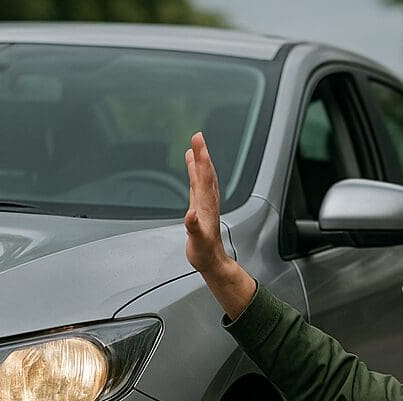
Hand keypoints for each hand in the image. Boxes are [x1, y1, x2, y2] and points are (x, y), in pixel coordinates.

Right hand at [184, 131, 255, 319]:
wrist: (212, 261)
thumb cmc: (204, 252)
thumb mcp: (197, 241)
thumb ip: (194, 227)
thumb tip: (190, 215)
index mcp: (205, 206)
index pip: (203, 177)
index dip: (200, 159)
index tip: (197, 142)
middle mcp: (207, 202)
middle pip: (205, 173)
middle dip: (202, 154)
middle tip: (197, 136)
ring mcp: (206, 204)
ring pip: (204, 178)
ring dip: (200, 161)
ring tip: (195, 147)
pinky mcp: (202, 209)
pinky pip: (199, 186)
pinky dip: (195, 174)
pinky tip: (192, 167)